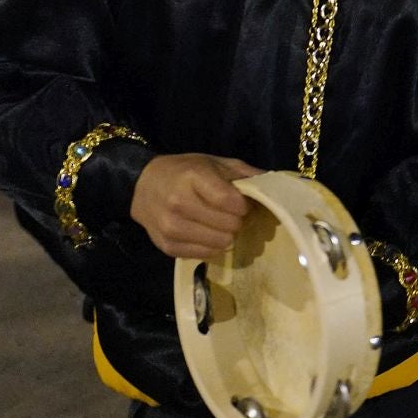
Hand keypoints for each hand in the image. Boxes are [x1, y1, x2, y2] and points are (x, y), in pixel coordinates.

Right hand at [129, 153, 262, 258]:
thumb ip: (244, 174)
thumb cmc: (184, 171)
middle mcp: (179, 203)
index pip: (232, 202)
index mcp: (193, 177)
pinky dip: (211, 246)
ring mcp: (170, 227)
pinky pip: (204, 255)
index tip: (242, 203)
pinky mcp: (166, 246)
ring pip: (219, 243)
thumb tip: (276, 187)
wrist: (142, 185)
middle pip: (229, 225)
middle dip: (236, 221)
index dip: (244, 206)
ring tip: (219, 224)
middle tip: (230, 214)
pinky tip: (206, 234)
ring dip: (225, 235)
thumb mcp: (213, 163)